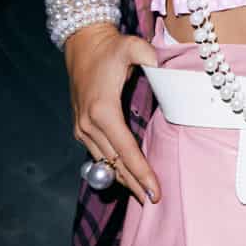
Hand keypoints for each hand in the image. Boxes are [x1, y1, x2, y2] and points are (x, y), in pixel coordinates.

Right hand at [65, 23, 159, 204]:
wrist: (84, 44)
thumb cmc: (111, 47)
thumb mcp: (132, 46)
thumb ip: (148, 56)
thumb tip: (163, 68)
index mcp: (102, 111)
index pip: (126, 151)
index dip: (141, 172)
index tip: (155, 191)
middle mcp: (89, 125)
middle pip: (115, 163)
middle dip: (135, 184)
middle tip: (154, 201)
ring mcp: (82, 128)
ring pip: (105, 163)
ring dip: (123, 179)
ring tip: (143, 194)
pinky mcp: (81, 127)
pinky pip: (98, 155)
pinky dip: (113, 167)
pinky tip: (126, 175)